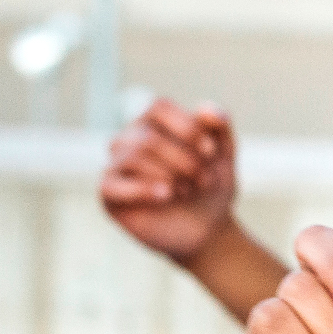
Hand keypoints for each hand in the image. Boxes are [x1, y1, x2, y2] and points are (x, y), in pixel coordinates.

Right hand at [100, 99, 237, 261]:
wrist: (207, 227)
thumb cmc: (210, 184)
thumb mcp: (224, 153)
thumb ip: (219, 125)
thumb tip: (204, 109)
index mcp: (153, 121)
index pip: (158, 107)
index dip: (187, 128)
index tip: (211, 152)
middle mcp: (129, 138)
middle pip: (150, 138)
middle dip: (187, 161)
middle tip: (205, 181)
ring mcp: (115, 164)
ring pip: (135, 157)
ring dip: (172, 176)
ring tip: (189, 191)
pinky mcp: (108, 192)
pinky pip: (112, 184)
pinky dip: (144, 190)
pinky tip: (167, 196)